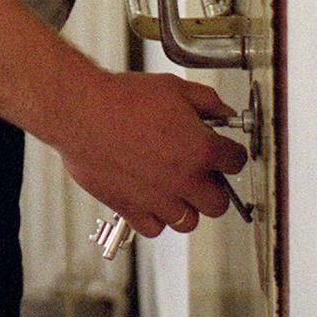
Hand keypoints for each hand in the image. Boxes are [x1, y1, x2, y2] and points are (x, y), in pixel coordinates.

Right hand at [53, 67, 246, 236]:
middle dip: (213, 187)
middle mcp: (184, 180)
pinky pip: (155, 228)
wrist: (80, 112)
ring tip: (174, 190)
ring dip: (185, 207)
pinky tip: (150, 200)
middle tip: (200, 174)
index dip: (230, 154)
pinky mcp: (131, 208)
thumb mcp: (173, 88)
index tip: (223, 153)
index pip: (236, 162)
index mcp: (201, 149)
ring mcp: (158, 199)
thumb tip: (223, 112)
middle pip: (218, 203)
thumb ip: (207, 101)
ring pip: (188, 221)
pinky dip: (155, 218)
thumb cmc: (121, 99)